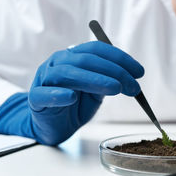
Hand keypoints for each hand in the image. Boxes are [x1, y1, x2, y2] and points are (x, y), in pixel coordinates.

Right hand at [0, 41, 143, 144]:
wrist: (52, 125)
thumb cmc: (74, 105)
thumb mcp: (96, 91)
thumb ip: (108, 82)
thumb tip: (132, 79)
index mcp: (74, 57)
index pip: (97, 50)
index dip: (120, 58)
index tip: (139, 72)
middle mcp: (58, 63)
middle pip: (86, 60)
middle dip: (113, 71)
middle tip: (132, 86)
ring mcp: (45, 79)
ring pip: (67, 73)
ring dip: (94, 79)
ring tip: (114, 88)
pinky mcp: (35, 99)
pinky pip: (44, 94)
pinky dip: (58, 94)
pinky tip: (71, 97)